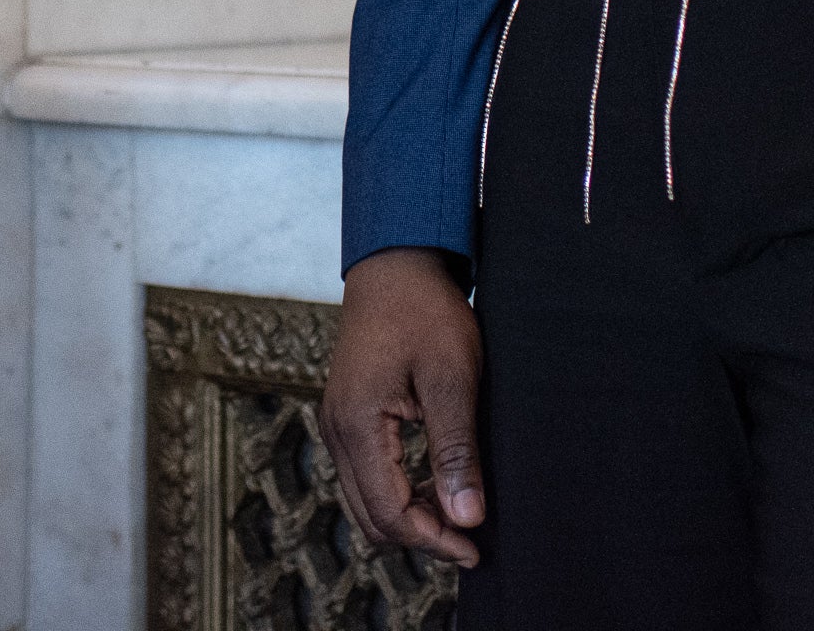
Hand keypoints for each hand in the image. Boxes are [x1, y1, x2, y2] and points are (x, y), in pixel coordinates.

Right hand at [316, 248, 486, 567]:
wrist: (396, 263)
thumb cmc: (425, 312)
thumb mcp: (452, 378)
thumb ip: (456, 451)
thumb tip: (467, 518)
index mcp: (358, 424)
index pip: (390, 512)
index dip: (434, 540)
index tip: (476, 550)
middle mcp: (337, 430)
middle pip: (371, 518)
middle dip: (421, 536)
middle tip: (471, 538)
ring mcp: (338, 423)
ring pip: (366, 500)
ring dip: (410, 516)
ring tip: (459, 512)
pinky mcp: (348, 416)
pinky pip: (367, 475)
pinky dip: (399, 492)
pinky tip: (436, 482)